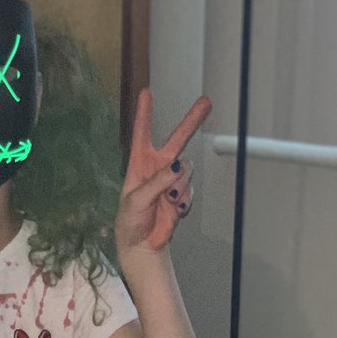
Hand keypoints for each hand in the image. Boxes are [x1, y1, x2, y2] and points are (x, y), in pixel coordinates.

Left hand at [114, 89, 211, 254]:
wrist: (141, 245)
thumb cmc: (130, 221)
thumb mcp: (136, 200)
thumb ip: (156, 183)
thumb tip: (176, 167)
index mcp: (140, 164)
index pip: (142, 134)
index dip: (145, 113)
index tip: (146, 92)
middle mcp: (158, 167)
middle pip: (178, 139)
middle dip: (192, 120)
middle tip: (206, 102)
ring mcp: (172, 180)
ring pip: (186, 169)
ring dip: (179, 185)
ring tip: (167, 201)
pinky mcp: (182, 195)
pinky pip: (190, 190)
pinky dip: (184, 201)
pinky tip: (174, 210)